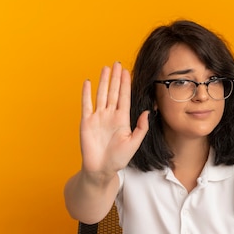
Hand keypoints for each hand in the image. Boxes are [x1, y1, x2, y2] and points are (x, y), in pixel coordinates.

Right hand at [79, 62, 148, 178]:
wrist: (101, 169)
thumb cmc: (118, 159)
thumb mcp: (133, 144)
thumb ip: (141, 128)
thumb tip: (146, 112)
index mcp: (122, 119)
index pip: (124, 97)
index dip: (125, 84)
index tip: (127, 72)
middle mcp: (110, 115)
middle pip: (113, 92)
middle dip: (115, 78)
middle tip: (117, 64)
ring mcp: (98, 117)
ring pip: (101, 95)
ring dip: (103, 82)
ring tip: (106, 68)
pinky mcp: (86, 122)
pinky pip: (86, 104)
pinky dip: (86, 93)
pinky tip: (88, 82)